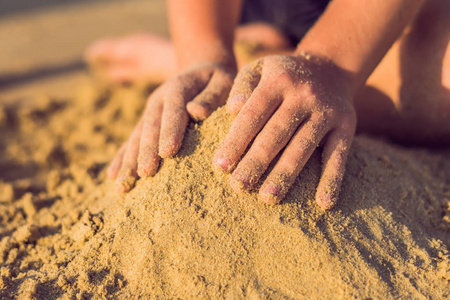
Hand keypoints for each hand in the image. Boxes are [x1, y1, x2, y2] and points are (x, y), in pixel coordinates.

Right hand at [108, 63, 234, 191]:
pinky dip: (122, 158)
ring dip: (129, 160)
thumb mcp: (222, 81)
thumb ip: (211, 96)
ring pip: (137, 137)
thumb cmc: (218, 81)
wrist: (200, 71)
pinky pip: (131, 141)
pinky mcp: (146, 123)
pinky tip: (114, 177)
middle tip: (145, 173)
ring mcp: (149, 112)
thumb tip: (196, 111)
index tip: (167, 153)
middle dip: (147, 151)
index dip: (169, 131)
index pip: (173, 111)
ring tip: (124, 183)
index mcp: (178, 88)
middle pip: (150, 127)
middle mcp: (158, 99)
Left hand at [213, 54, 355, 208]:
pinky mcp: (347, 126)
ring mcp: (327, 112)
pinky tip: (324, 203)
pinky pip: (339, 156)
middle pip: (276, 133)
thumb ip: (242, 86)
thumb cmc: (283, 75)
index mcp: (277, 81)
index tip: (221, 166)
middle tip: (238, 186)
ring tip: (268, 198)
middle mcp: (303, 95)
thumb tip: (232, 110)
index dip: (236, 141)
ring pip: (304, 147)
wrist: (331, 67)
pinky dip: (332, 180)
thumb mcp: (259, 68)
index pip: (253, 114)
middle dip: (256, 162)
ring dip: (286, 174)